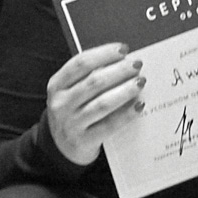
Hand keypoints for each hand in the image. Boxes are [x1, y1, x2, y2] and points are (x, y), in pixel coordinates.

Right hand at [40, 41, 146, 167]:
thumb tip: (122, 61)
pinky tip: (139, 105)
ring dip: (125, 90)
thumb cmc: (73, 112)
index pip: (80, 63)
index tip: (123, 49)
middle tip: (137, 64)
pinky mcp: (84, 141)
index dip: (103, 54)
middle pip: (93, 82)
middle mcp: (61, 104)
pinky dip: (126, 114)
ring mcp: (71, 124)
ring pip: (102, 103)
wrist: (62, 148)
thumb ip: (89, 77)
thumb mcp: (70, 92)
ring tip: (140, 82)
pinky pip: (109, 125)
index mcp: (56, 85)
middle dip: (119, 70)